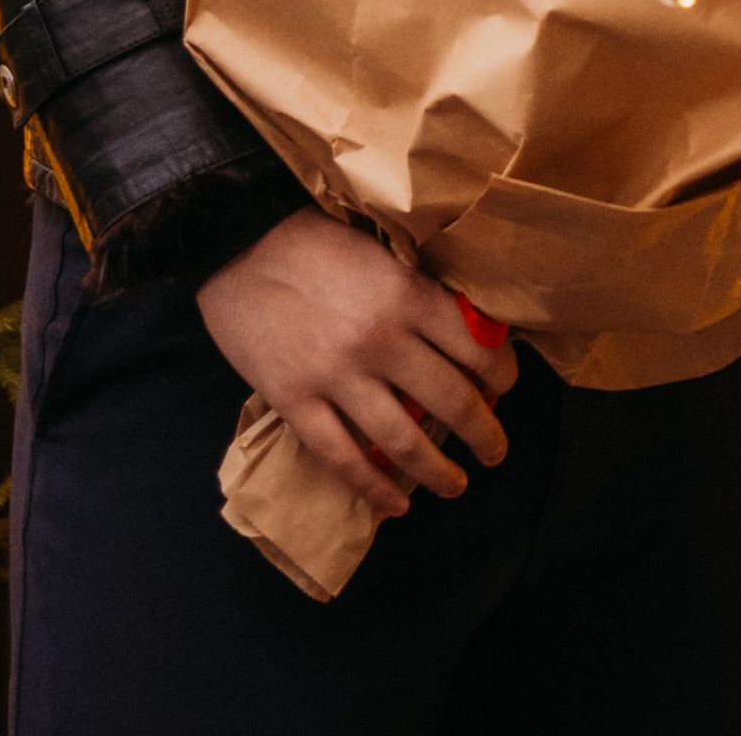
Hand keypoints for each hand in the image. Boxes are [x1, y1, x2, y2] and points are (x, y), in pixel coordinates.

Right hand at [196, 210, 515, 519]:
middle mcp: (381, 340)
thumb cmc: (312, 235)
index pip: (476, 347)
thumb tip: (465, 330)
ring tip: (456, 485)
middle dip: (484, 432)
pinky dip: (374, 490)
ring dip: (439, 472)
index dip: (501, 374)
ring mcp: (336, 376)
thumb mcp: (381, 250)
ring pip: (404, 442)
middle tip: (496, 449)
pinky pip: (343, 460)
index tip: (504, 387)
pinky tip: (396, 505)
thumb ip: (418, 291)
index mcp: (407, 294)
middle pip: (452, 400)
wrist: (236, 240)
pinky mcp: (295, 402)